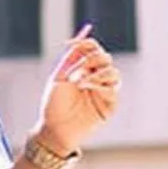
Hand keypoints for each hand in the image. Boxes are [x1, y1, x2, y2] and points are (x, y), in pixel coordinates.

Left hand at [36, 24, 121, 154]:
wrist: (55, 130)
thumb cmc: (54, 107)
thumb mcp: (58, 79)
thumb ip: (70, 59)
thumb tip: (79, 37)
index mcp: (84, 70)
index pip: (92, 49)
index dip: (84, 44)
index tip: (69, 45)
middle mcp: (96, 78)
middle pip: (104, 57)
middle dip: (89, 61)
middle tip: (73, 74)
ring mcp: (104, 91)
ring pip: (112, 71)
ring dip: (96, 73)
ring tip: (80, 83)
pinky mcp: (110, 104)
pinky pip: (113, 87)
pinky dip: (101, 84)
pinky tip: (88, 88)